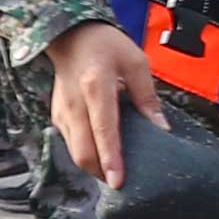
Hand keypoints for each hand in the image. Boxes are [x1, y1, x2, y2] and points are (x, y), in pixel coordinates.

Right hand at [46, 20, 158, 189]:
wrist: (71, 37)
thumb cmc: (106, 46)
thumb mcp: (136, 63)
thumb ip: (147, 97)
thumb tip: (161, 128)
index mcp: (96, 86)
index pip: (103, 130)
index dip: (111, 159)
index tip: (119, 181)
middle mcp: (75, 103)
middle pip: (83, 151)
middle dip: (101, 172)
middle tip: (122, 181)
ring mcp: (62, 112)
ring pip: (74, 152)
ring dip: (93, 166)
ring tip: (114, 170)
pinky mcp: (57, 117)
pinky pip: (71, 144)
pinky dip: (86, 154)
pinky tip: (102, 153)